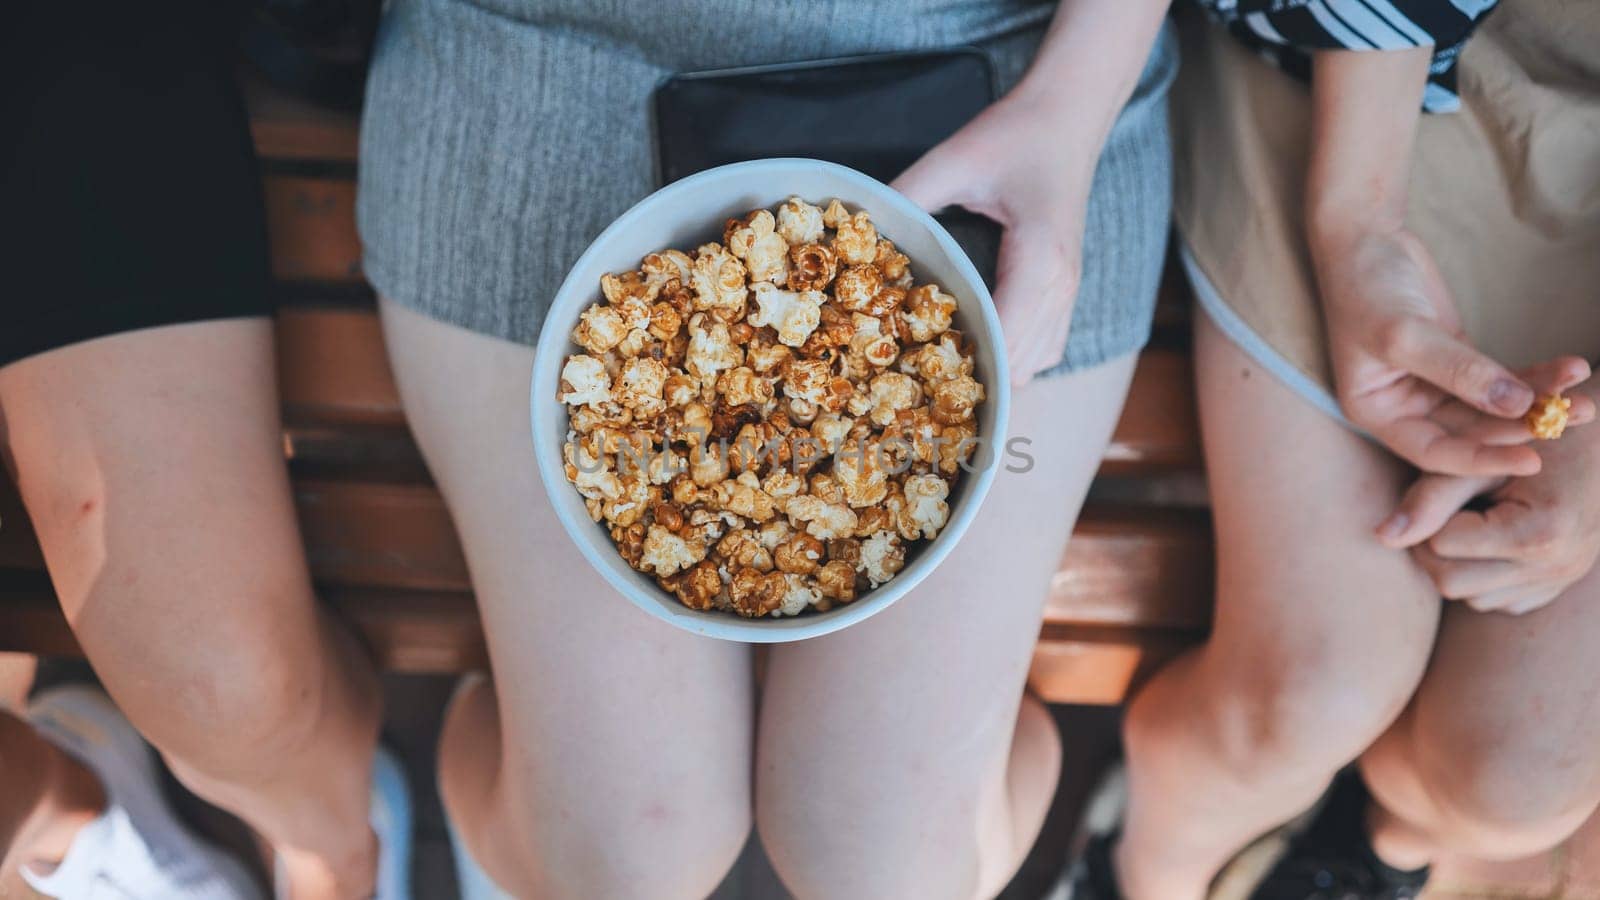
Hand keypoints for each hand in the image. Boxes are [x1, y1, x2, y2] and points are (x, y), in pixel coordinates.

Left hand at [894, 92, 1093, 386]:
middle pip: (1018, 364)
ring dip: (993, 369)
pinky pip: (1045, 348)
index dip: (959, 360)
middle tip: (914, 374)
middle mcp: (1061, 286)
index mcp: (1038, 260)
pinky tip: (976, 344)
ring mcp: (1069, 291)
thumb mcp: (955, 161)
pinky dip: (1013, 356)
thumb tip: (861, 229)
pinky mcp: (1067, 288)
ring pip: (1034, 364)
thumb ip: (909, 195)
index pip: (1003, 334)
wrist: (1069, 113)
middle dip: (970, 374)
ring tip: (940, 365)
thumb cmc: (1017, 134)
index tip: (912, 370)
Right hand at [1312, 226, 1589, 475]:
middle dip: (1522, 425)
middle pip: (1471, 431)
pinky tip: (1568, 370)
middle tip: (1575, 416)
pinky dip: (1534, 376)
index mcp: (1378, 412)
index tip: (1532, 458)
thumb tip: (1516, 406)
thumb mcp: (1406, 333)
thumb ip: (1460, 371)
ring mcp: (1434, 384)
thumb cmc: (1366, 289)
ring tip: (1585, 399)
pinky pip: (1501, 377)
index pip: (1435, 451)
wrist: (1365, 239)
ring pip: (1491, 406)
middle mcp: (1405, 406)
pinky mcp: (1459, 360)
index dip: (1482, 460)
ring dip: (1538, 402)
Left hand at [1380, 381, 1599, 614]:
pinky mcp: (1559, 588)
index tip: (1435, 494)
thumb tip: (1381, 537)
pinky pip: (1500, 602)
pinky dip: (1485, 578)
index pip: (1440, 545)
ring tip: (1469, 522)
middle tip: (1441, 514)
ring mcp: (1561, 581)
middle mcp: (1556, 566)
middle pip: (1450, 583)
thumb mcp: (1484, 458)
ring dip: (1457, 566)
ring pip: (1471, 599)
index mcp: (1538, 532)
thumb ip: (1430, 497)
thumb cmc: (1537, 436)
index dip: (1426, 518)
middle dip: (1433, 550)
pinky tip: (1492, 540)